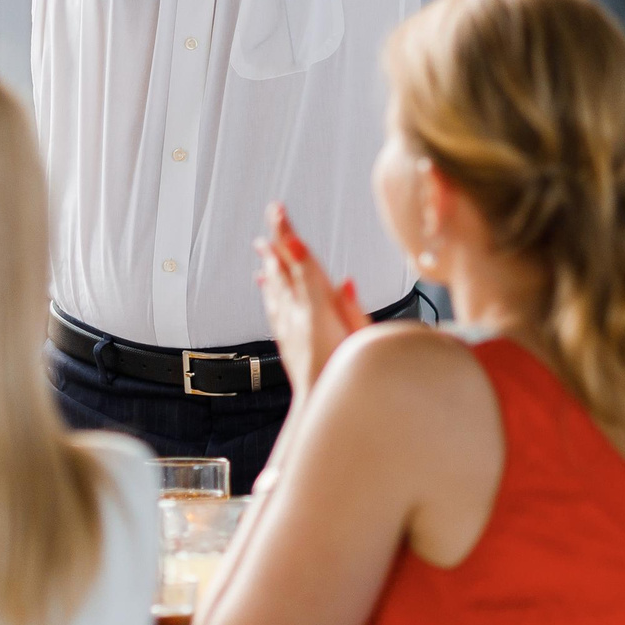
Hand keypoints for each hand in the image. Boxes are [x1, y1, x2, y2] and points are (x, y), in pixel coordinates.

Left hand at [255, 203, 370, 398]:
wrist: (321, 409)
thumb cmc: (349, 377)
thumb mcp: (361, 341)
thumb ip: (353, 310)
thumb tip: (345, 281)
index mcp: (318, 313)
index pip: (302, 266)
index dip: (291, 238)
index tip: (281, 215)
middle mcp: (298, 318)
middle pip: (284, 271)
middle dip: (278, 241)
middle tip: (272, 215)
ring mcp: (289, 329)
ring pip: (275, 286)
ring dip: (270, 262)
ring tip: (264, 243)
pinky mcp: (286, 340)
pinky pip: (273, 306)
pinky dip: (268, 288)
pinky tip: (263, 281)